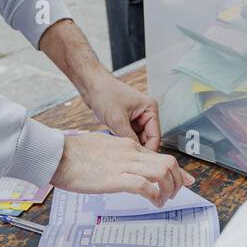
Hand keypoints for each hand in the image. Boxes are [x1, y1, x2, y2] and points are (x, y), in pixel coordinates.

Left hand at [38, 20, 162, 149]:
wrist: (90, 84)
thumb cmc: (105, 93)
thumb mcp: (117, 119)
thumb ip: (129, 138)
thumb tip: (135, 155)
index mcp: (150, 109)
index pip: (156, 136)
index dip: (149, 151)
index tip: (140, 163)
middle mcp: (146, 113)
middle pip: (147, 139)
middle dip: (138, 148)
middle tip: (128, 159)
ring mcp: (136, 117)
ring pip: (137, 139)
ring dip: (129, 144)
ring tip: (119, 151)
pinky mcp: (126, 120)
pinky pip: (128, 135)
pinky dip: (122, 140)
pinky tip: (115, 143)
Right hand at [50, 133, 194, 207]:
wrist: (57, 155)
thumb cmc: (74, 154)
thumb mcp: (102, 148)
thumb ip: (117, 155)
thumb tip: (124, 166)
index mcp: (128, 146)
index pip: (160, 156)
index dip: (177, 170)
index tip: (185, 181)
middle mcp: (131, 152)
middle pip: (168, 163)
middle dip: (178, 181)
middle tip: (173, 195)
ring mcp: (124, 165)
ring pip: (162, 171)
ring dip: (169, 189)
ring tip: (163, 201)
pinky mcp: (115, 178)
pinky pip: (144, 185)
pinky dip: (154, 195)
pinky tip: (152, 202)